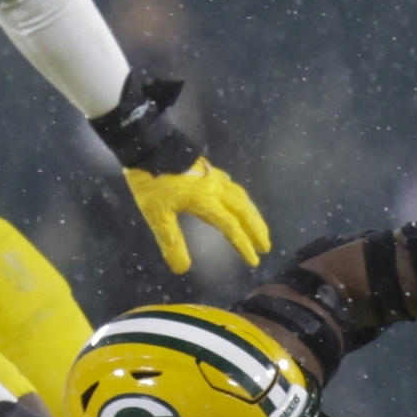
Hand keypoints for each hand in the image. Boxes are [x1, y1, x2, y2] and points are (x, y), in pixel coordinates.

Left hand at [125, 157, 271, 273]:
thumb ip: (172, 241)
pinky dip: (243, 200)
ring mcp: (215, 178)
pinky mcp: (210, 171)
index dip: (244, 246)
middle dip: (257, 231)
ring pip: (243, 199)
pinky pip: (234, 188)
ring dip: (254, 215)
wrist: (150, 147)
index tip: (254, 260)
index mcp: (207, 202)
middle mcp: (217, 190)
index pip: (231, 228)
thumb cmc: (152, 182)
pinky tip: (242, 201)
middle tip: (267, 246)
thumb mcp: (157, 214)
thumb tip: (182, 269)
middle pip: (244, 213)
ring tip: (260, 228)